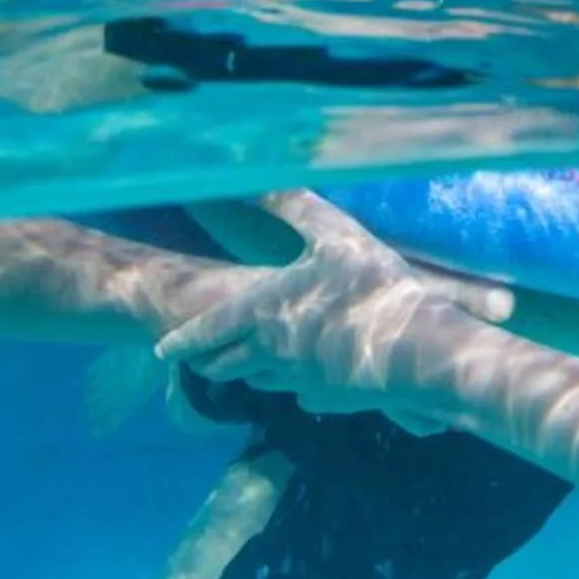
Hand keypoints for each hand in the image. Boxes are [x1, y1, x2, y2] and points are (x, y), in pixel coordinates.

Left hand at [155, 190, 513, 429]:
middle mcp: (272, 351)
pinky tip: (302, 384)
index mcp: (263, 312)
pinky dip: (293, 387)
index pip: (208, 331)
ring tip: (243, 367)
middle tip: (197, 360)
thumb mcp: (332, 234)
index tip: (161, 350)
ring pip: (260, 381)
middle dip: (208, 360)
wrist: (417, 349)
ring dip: (246, 373)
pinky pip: (301, 394)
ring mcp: (301, 379)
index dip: (182, 340)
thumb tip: (257, 180)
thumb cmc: (371, 286)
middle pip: (226, 364)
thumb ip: (293, 207)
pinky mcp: (330, 399)